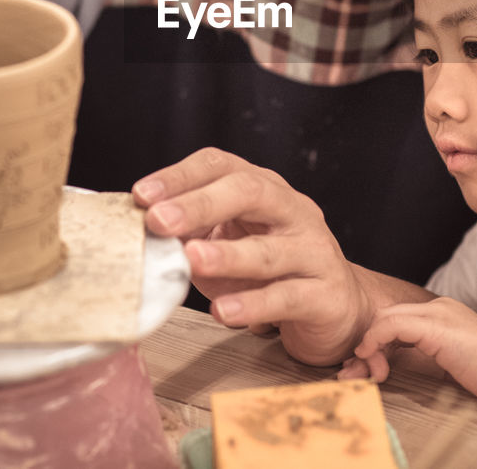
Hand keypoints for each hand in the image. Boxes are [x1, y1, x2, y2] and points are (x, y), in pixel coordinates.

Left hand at [133, 148, 372, 365]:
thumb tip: (142, 232)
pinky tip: (224, 310)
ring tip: (191, 260)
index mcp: (264, 189)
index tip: (141, 194)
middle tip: (160, 220)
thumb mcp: (228, 243)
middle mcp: (292, 211)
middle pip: (250, 192)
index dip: (180, 176)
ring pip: (270, 250)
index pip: (221, 166)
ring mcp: (314, 251)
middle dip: (201, 204)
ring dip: (228, 255)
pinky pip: (288, 296)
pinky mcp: (326, 294)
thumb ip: (191, 234)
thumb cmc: (272, 271)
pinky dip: (254, 303)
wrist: (336, 306)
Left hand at [342, 297, 476, 405]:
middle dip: (365, 342)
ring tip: (356, 367)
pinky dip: (375, 340)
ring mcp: (436, 313)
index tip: (362, 365)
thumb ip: (430, 353)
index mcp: (441, 313)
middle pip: (386, 315)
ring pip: (385, 318)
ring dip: (366, 344)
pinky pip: (392, 326)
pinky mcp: (435, 326)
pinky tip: (368, 356)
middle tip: (350, 368)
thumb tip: (401, 365)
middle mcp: (437, 307)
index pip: (398, 319)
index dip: (376, 340)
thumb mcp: (454, 359)